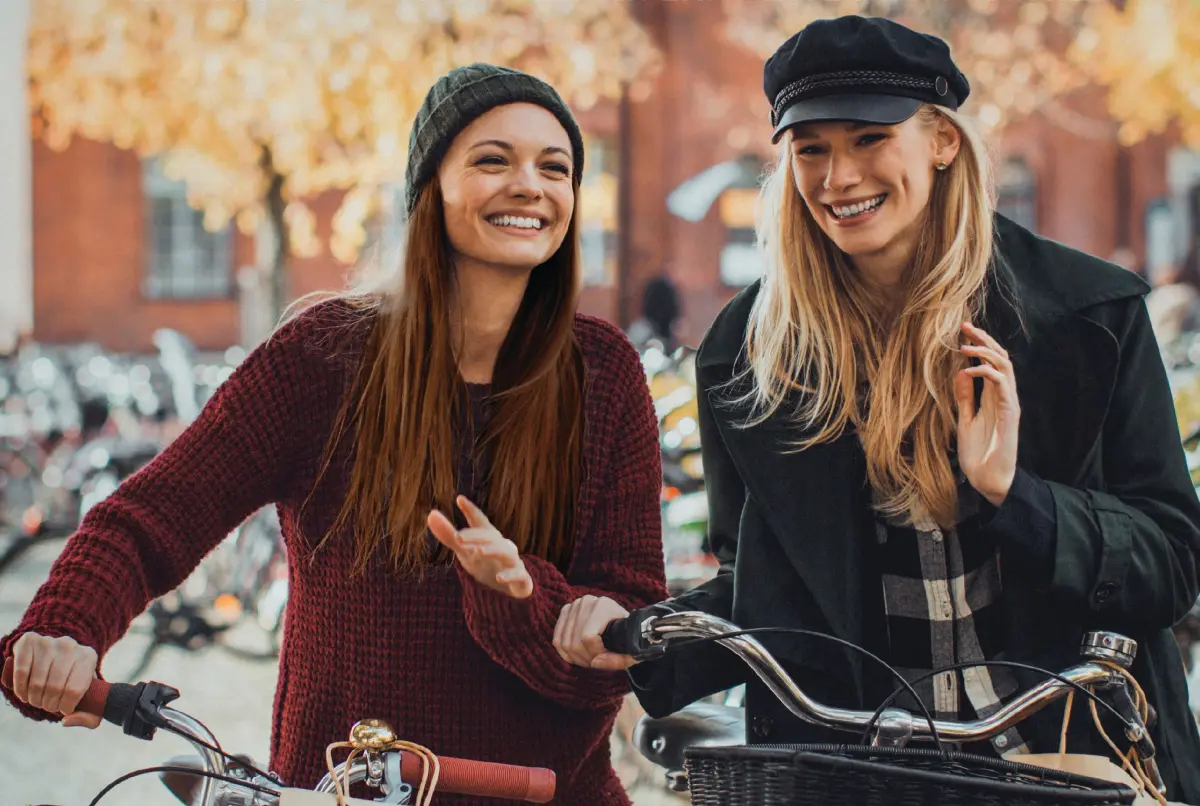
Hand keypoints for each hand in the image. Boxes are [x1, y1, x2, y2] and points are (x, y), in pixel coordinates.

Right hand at [8, 632, 101, 727]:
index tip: (63, 710)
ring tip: (37, 700)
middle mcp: (70, 645)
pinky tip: (25, 693)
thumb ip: (90, 717)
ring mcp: (49, 641)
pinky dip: (20, 689)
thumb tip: (67, 720)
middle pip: (55, 687)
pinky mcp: (29, 641)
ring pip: (37, 682)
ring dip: (34, 699)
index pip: (75, 690)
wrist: (54, 653)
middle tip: (47, 706)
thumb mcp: (89, 696)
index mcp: (88, 657)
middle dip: (49, 705)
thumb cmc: (72, 680)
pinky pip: (21, 672)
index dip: (66, 707)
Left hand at [428, 496, 533, 598]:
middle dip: (476, 535)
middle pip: (490, 537)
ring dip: (494, 550)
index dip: (471, 511)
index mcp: (488, 538)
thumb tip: (431, 514)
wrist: (510, 589)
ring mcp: (512, 562)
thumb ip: (448, 534)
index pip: (480, 522)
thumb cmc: (486, 563)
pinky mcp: (521, 579)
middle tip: (458, 536)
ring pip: (506, 552)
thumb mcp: (465, 549)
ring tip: (479, 551)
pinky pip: (518, 575)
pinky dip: (510, 575)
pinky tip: (499, 578)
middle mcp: (502, 546)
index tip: (460, 499)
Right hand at [553, 595, 635, 670]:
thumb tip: (595, 663)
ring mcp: (574, 605)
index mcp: (604, 606)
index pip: (588, 637)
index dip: (595, 655)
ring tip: (590, 660)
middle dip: (586, 659)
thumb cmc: (629, 637)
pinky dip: (566, 653)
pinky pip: (557, 639)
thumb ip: (617, 660)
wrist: (624, 624)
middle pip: (574, 642)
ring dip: (576, 658)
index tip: (605, 660)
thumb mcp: (631, 651)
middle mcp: (586, 602)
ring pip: (564, 642)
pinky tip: (578, 656)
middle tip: (597, 663)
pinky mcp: (565, 611)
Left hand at [954, 322, 1019, 506]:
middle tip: (965, 326)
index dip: (979, 345)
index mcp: (993, 398)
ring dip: (986, 352)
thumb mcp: (965, 420)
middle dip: (984, 340)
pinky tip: (970, 369)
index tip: (962, 331)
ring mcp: (1009, 404)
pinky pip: (1002, 386)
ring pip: (1005, 366)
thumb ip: (965, 397)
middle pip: (1000, 358)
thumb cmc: (979, 454)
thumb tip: (961, 372)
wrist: (989, 480)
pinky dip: (987, 373)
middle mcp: (1004, 397)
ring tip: (965, 345)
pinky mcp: (1010, 414)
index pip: (991, 363)